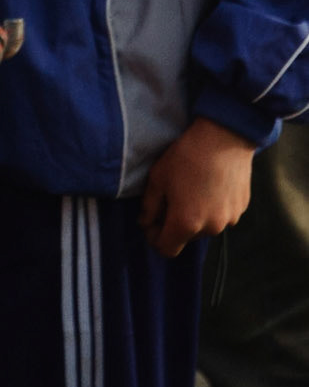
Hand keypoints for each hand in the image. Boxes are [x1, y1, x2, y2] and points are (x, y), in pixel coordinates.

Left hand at [139, 117, 255, 256]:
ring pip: (205, 227)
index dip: (155, 238)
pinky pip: (221, 215)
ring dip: (196, 216)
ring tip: (192, 188)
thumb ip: (149, 207)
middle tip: (170, 198)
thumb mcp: (158, 178)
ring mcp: (229, 220)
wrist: (224, 137)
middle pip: (186, 237)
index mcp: (186, 223)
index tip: (151, 223)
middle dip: (175, 224)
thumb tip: (146, 222)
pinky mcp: (241, 208)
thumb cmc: (186, 156)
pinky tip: (209, 185)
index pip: (167, 249)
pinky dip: (213, 207)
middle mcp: (210, 228)